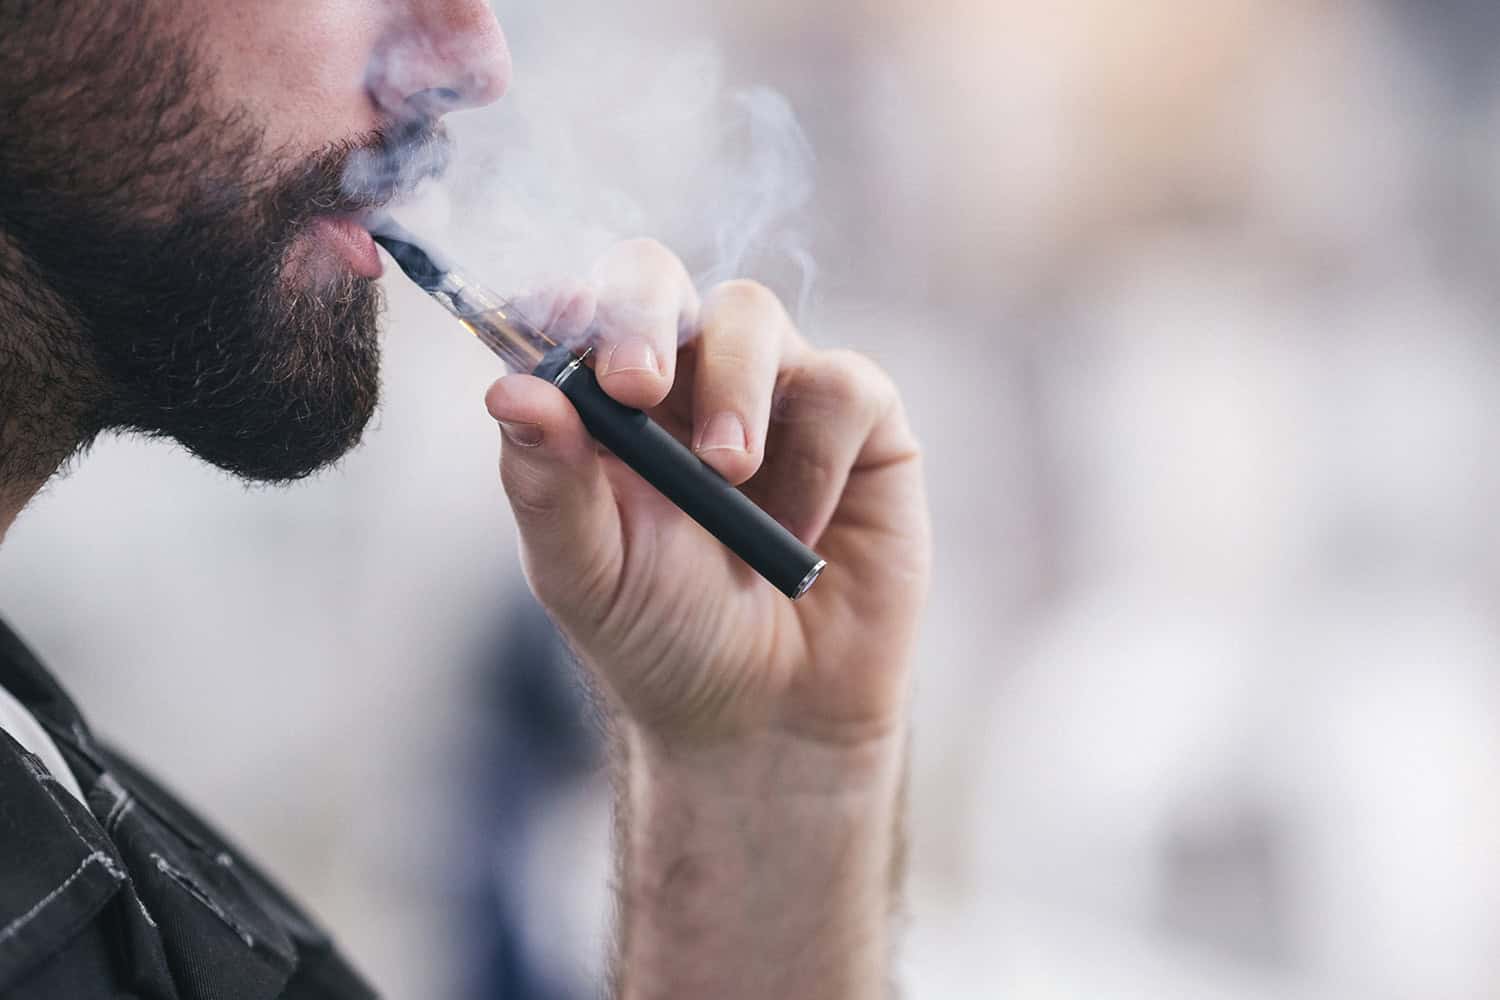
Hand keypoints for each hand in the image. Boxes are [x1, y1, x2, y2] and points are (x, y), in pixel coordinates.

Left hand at [484, 239, 929, 750]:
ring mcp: (773, 393)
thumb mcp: (588, 574)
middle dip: (641, 313)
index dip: (567, 301)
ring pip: (752, 313)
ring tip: (728, 474)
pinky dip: (819, 454)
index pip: (576, 311)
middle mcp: (684, 380)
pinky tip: (797, 529)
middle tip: (634, 384)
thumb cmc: (665, 641)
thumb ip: (549, 484)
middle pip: (656, 277)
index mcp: (604, 406)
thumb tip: (507, 390)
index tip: (558, 324)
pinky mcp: (859, 424)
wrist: (770, 718)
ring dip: (734, 386)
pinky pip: (844, 384)